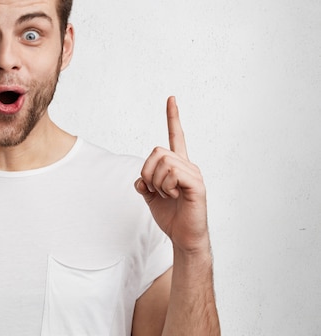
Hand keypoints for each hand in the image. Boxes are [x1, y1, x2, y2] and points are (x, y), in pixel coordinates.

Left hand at [135, 97, 209, 253]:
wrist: (184, 237)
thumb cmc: (171, 217)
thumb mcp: (151, 197)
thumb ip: (144, 184)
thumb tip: (139, 180)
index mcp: (178, 166)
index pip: (176, 136)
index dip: (173, 117)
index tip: (171, 98)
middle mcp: (188, 165)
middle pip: (157, 151)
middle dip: (147, 171)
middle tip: (154, 190)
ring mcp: (193, 174)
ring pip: (163, 162)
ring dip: (156, 182)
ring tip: (167, 195)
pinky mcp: (196, 185)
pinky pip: (172, 174)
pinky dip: (166, 187)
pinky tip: (174, 197)